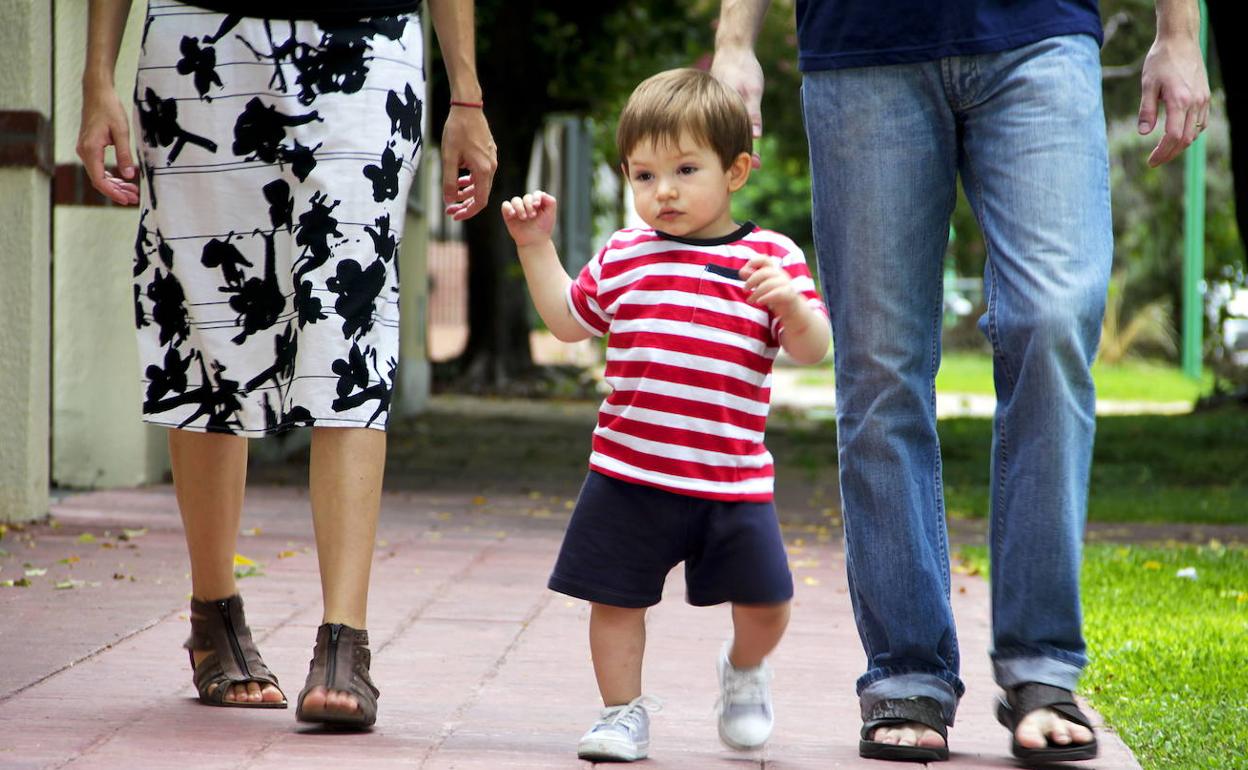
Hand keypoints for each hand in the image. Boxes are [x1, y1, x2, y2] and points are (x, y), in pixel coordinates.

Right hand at [77, 84, 138, 205]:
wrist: (97, 93)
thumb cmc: (110, 109)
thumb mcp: (122, 132)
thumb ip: (125, 154)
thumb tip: (129, 176)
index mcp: (90, 149)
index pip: (99, 179)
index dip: (113, 193)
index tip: (127, 200)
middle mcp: (84, 152)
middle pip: (98, 180)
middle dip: (116, 191)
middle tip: (134, 198)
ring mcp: (85, 150)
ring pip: (98, 175)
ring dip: (115, 185)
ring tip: (133, 191)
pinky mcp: (89, 147)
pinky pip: (98, 167)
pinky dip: (110, 175)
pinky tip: (124, 180)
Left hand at [441, 105, 496, 219]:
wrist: (467, 108)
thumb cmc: (457, 130)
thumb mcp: (449, 157)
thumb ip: (449, 181)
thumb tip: (449, 201)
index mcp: (483, 170)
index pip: (480, 201)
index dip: (468, 212)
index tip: (454, 216)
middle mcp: (491, 167)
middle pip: (482, 194)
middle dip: (465, 204)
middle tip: (450, 209)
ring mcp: (491, 160)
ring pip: (481, 184)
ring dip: (468, 192)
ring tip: (453, 194)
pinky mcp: (489, 154)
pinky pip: (482, 173)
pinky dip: (471, 180)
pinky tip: (461, 177)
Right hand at [501, 190, 557, 247]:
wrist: (535, 242)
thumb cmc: (543, 228)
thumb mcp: (551, 214)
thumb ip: (551, 201)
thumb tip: (542, 193)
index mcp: (537, 202)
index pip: (536, 193)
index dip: (536, 197)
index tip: (537, 205)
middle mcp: (527, 204)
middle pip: (526, 197)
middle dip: (529, 205)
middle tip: (532, 216)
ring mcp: (518, 209)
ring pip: (515, 200)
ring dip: (520, 207)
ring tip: (524, 218)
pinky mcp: (509, 215)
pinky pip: (505, 205)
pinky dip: (508, 207)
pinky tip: (513, 214)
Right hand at [711, 47, 763, 168]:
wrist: (733, 50)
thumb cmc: (742, 67)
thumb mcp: (751, 89)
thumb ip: (753, 112)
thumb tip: (756, 136)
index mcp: (719, 111)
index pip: (729, 138)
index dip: (741, 153)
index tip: (755, 165)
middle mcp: (715, 114)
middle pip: (725, 140)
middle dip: (737, 155)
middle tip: (753, 170)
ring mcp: (717, 112)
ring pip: (727, 135)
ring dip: (737, 147)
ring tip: (749, 164)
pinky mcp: (722, 110)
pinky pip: (728, 127)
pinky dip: (735, 136)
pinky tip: (745, 146)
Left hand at [740, 255, 800, 316]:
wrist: (792, 308)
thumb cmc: (774, 294)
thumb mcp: (761, 285)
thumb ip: (752, 278)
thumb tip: (742, 271)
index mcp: (773, 270)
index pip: (764, 259)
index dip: (753, 262)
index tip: (743, 273)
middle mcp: (780, 274)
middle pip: (765, 272)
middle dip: (751, 280)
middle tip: (744, 289)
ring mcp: (786, 284)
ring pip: (770, 284)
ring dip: (756, 293)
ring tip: (750, 300)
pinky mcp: (789, 294)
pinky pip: (777, 293)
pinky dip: (766, 298)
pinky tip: (759, 302)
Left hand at [1138, 34, 1210, 166]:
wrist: (1180, 40)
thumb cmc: (1160, 60)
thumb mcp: (1147, 85)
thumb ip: (1147, 110)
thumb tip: (1143, 133)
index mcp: (1179, 100)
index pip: (1173, 136)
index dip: (1162, 152)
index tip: (1151, 162)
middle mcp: (1195, 102)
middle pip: (1186, 139)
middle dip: (1170, 153)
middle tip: (1155, 161)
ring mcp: (1203, 99)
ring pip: (1196, 132)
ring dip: (1181, 145)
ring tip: (1164, 150)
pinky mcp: (1205, 95)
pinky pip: (1201, 122)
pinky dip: (1190, 133)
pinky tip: (1177, 134)